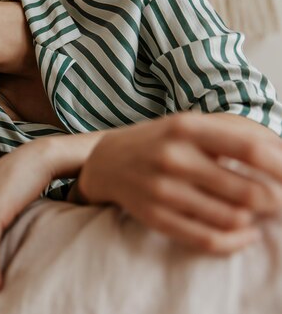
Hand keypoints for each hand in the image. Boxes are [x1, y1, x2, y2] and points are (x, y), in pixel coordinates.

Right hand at [77, 112, 281, 253]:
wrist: (105, 162)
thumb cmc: (158, 142)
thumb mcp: (190, 126)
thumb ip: (234, 137)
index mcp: (186, 128)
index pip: (251, 149)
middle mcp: (173, 158)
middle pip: (248, 191)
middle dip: (276, 201)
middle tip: (278, 201)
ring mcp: (162, 190)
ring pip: (233, 219)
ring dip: (254, 220)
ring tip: (255, 213)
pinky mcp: (154, 217)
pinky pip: (208, 239)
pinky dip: (236, 242)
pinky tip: (245, 234)